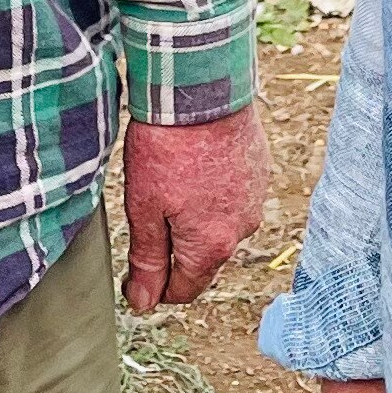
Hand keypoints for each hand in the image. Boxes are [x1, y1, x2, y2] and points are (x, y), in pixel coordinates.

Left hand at [121, 102, 268, 312]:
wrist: (202, 88)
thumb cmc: (168, 146)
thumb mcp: (144, 207)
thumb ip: (147, 259)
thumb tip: (144, 304)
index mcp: (211, 246)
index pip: (183, 290)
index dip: (153, 286)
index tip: (132, 269)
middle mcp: (242, 230)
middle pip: (202, 259)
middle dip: (175, 246)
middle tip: (148, 209)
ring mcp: (255, 199)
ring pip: (219, 225)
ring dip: (196, 216)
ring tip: (171, 179)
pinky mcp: (259, 170)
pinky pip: (233, 196)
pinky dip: (213, 190)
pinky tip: (194, 164)